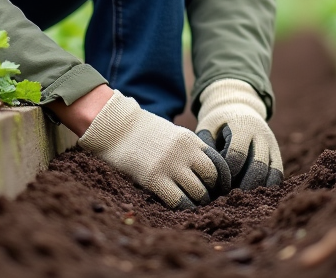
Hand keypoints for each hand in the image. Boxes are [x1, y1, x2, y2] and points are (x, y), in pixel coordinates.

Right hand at [77, 90, 231, 209]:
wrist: (114, 127)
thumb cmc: (140, 132)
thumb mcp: (171, 134)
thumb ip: (187, 149)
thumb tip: (200, 171)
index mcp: (190, 140)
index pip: (219, 162)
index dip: (221, 179)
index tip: (217, 189)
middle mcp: (184, 152)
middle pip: (212, 179)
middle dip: (210, 192)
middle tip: (203, 199)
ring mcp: (170, 165)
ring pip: (198, 192)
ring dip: (196, 202)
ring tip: (190, 205)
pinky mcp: (154, 178)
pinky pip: (178, 201)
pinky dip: (182, 208)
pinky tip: (177, 208)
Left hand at [196, 79, 282, 190]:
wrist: (240, 107)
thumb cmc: (218, 121)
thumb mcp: (208, 126)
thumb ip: (206, 146)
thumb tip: (208, 172)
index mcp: (242, 126)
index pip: (237, 155)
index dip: (227, 173)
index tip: (216, 184)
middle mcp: (261, 135)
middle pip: (258, 167)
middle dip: (244, 186)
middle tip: (229, 198)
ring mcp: (272, 144)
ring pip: (271, 172)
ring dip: (256, 188)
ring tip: (240, 198)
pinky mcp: (277, 154)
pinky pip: (278, 174)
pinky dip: (267, 187)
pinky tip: (252, 194)